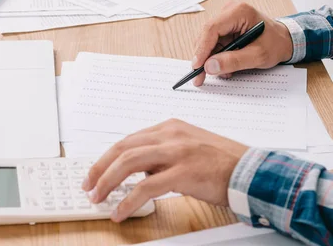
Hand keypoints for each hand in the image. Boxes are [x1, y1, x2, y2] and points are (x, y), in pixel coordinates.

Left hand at [82, 119, 247, 221]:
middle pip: (123, 148)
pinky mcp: (183, 172)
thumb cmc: (221, 161)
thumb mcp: (188, 147)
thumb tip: (140, 173)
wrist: (249, 169)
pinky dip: (128, 200)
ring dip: (108, 181)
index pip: (129, 139)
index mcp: (169, 127)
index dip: (108, 157)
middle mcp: (170, 134)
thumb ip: (164, 154)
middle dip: (100, 168)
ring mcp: (176, 152)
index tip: (95, 171)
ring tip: (97, 197)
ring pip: (129, 162)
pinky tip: (120, 211)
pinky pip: (146, 187)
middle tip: (88, 185)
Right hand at [192, 2, 293, 86]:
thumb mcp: (258, 56)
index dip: (202, 48)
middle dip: (203, 56)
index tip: (197, 66)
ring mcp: (227, 18)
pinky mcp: (226, 27)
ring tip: (219, 73)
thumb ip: (233, 61)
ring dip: (211, 58)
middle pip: (207, 34)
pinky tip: (224, 67)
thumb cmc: (275, 44)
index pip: (212, 28)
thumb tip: (209, 66)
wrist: (285, 40)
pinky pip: (215, 42)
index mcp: (239, 12)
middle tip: (199, 76)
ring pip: (209, 40)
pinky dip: (217, 56)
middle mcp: (230, 11)